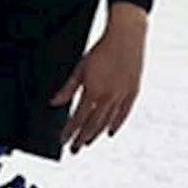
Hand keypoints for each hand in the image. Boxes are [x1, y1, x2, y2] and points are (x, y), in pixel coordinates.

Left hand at [50, 3, 146, 153]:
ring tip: (87, 142)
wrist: (125, 38)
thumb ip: (67, 88)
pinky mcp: (133, 93)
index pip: (78, 118)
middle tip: (74, 149)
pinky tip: (109, 133)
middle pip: (92, 125)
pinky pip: (123, 115)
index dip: (69, 131)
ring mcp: (122, 97)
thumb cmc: (101, 51)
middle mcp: (108, 97)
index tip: (63, 141)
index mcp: (93, 91)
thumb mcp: (80, 68)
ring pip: (107, 122)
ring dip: (96, 134)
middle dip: (81, 138)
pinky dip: (116, 125)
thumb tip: (54, 102)